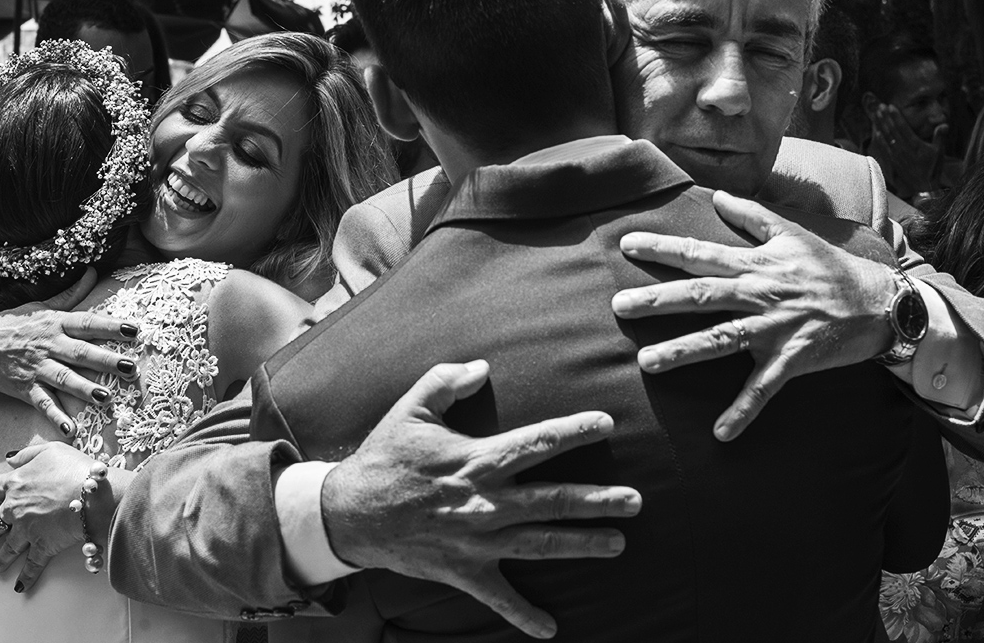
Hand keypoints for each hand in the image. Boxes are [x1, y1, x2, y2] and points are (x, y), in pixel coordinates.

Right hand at [0, 268, 138, 435]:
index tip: (135, 329)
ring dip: (85, 389)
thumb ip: (70, 295)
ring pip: (65, 379)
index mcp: (56, 324)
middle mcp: (49, 346)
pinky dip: (56, 417)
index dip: (111, 326)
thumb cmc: (11, 324)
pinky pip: (43, 403)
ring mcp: (37, 368)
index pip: (88, 323)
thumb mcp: (40, 306)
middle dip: (107, 361)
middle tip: (131, 368)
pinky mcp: (25, 388)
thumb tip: (93, 273)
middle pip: (81, 353)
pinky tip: (71, 430)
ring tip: (106, 398)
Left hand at [0, 442, 95, 590]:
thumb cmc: (75, 469)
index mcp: (15, 484)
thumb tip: (10, 458)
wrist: (93, 495)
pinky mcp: (43, 546)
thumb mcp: (51, 450)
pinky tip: (20, 587)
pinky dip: (26, 578)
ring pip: (7, 548)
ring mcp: (27, 530)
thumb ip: (28, 454)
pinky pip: (32, 565)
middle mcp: (15, 509)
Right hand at [322, 360, 639, 639]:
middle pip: (552, 499)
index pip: (536, 442)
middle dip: (597, 500)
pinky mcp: (462, 570)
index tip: (605, 424)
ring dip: (581, 545)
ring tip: (619, 545)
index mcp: (476, 459)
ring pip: (539, 543)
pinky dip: (523, 614)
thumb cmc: (385, 457)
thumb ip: (447, 380)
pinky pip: (498, 597)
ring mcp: (476, 540)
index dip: (572, 432)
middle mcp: (484, 502)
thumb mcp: (411, 408)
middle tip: (635, 500)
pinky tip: (550, 629)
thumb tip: (483, 366)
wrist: (348, 513)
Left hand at [610, 191, 893, 441]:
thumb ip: (751, 216)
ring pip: (722, 339)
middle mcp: (759, 293)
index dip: (662, 248)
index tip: (626, 244)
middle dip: (657, 300)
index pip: (699, 253)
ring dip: (684, 352)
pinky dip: (743, 411)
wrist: (882, 302)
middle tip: (619, 306)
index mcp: (754, 264)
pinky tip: (720, 433)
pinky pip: (763, 388)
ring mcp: (775, 327)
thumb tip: (717, 196)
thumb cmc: (831, 268)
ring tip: (647, 364)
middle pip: (701, 295)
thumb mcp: (792, 233)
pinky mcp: (793, 359)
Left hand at [869, 102, 946, 195]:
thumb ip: (940, 137)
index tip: (890, 106)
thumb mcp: (940, 152)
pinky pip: (884, 147)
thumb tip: (944, 124)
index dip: (896, 116)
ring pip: (886, 137)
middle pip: (892, 130)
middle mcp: (903, 149)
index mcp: (914, 144)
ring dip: (880, 125)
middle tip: (879, 106)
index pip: (903, 127)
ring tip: (876, 114)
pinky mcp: (893, 161)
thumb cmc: (933, 168)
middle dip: (885, 117)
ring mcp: (896, 155)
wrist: (924, 186)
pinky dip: (880, 138)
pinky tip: (876, 131)